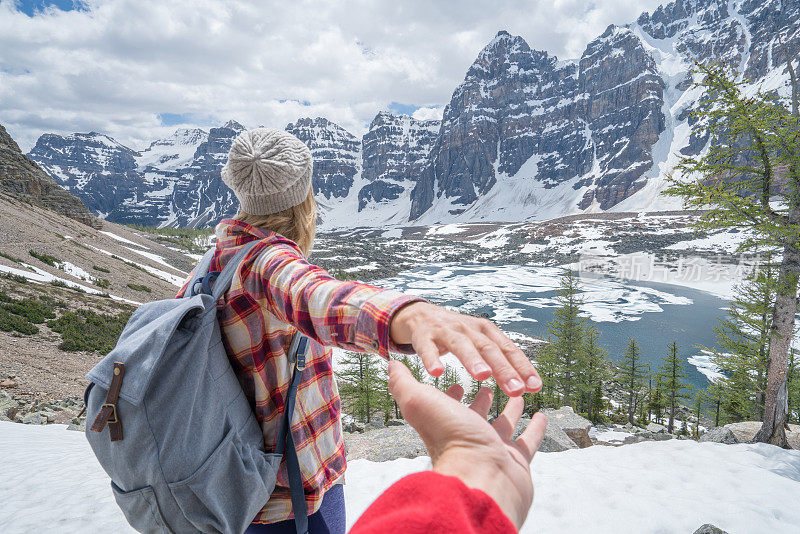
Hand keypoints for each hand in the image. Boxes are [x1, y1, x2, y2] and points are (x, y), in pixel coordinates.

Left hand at [388, 360, 546, 528]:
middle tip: (488, 383)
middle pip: (474, 414)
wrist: (481, 475)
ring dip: (510, 409)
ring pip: (502, 425)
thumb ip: (403, 383)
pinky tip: (542, 414)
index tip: (456, 377)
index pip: (447, 404)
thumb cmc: (449, 438)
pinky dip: (535, 428)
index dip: (450, 391)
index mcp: (446, 423)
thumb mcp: (419, 400)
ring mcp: (492, 449)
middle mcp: (467, 437)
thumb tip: (390, 365)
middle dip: (481, 398)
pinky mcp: (516, 461)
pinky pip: (527, 441)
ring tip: (518, 392)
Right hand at [390, 301, 541, 394]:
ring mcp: (446, 331)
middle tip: (515, 390)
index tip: (535, 387)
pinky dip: (432, 359)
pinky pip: (427, 349)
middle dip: (503, 370)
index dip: (523, 368)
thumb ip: (499, 361)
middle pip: (489, 349)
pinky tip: (437, 372)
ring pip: (461, 345)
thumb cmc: (457, 334)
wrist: (420, 314)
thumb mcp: (480, 342)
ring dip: (473, 360)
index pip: (509, 350)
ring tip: (483, 376)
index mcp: (486, 331)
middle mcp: (469, 329)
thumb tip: (526, 387)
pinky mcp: (424, 336)